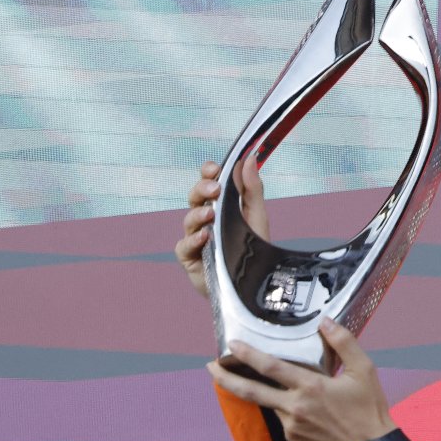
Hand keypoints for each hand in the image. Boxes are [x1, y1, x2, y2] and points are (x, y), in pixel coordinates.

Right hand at [174, 156, 271, 298]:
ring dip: (198, 214)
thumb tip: (249, 158)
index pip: (207, 182)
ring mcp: (196, 237)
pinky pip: (184, 245)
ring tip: (210, 214)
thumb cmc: (252, 248)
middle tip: (214, 189)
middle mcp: (205, 219)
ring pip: (188, 219)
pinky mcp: (190, 258)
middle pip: (194, 198)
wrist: (253, 282)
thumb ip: (252, 188)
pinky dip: (193, 240)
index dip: (207, 173)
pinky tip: (204, 237)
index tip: (214, 169)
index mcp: (219, 205)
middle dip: (201, 190)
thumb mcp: (256, 215)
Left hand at [208, 318, 395, 440]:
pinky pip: (284, 419)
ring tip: (264, 383)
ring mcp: (292, 427)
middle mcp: (295, 407)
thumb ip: (343, 342)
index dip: (248, 354)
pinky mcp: (294, 440)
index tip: (231, 345)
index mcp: (311, 387)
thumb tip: (325, 321)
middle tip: (209, 367)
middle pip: (251, 391)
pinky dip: (287, 409)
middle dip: (226, 378)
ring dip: (264, 393)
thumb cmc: (370, 411)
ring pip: (271, 404)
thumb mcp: (364, 370)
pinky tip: (305, 408)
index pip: (270, 367)